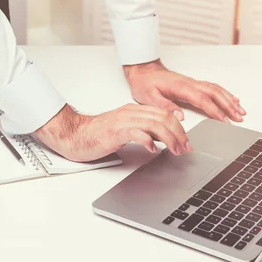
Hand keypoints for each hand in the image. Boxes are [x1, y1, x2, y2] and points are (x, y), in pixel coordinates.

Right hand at [33, 104, 190, 161]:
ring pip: (154, 124)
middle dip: (179, 134)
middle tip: (185, 148)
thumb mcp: (125, 130)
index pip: (164, 114)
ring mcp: (123, 121)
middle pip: (163, 118)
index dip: (179, 127)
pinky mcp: (115, 131)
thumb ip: (143, 130)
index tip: (186, 141)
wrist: (75, 135)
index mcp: (134, 110)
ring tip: (175, 151)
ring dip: (169, 139)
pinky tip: (154, 150)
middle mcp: (130, 112)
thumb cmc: (97, 135)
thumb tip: (162, 138)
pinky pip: (136, 133)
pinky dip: (148, 141)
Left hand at [123, 59, 245, 122]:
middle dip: (229, 106)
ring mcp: (192, 83)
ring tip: (240, 110)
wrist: (143, 70)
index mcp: (181, 88)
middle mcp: (189, 84)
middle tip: (239, 117)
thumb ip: (164, 106)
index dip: (215, 111)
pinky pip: (212, 87)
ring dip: (229, 100)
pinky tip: (230, 99)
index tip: (225, 121)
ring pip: (216, 90)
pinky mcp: (192, 84)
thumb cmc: (145, 83)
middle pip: (214, 94)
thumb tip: (180, 116)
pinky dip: (224, 93)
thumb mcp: (149, 97)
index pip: (202, 100)